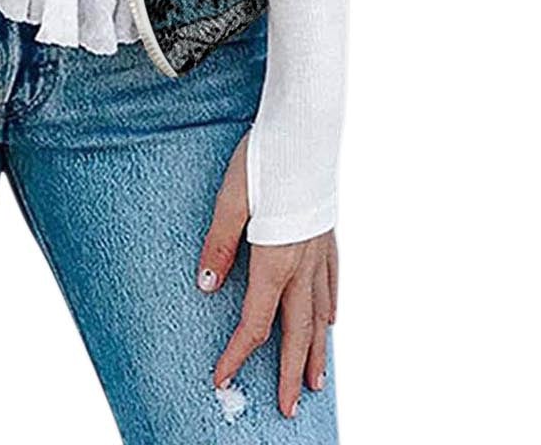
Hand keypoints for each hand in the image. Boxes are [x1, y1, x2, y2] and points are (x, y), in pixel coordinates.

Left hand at [199, 134, 337, 415]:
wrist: (305, 133)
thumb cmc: (264, 162)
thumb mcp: (229, 200)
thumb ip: (219, 246)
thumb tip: (207, 287)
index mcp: (275, 261)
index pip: (256, 324)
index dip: (238, 354)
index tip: (222, 378)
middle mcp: (303, 265)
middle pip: (297, 332)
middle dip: (289, 373)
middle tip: (287, 407)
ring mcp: (320, 252)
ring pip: (321, 314)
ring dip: (316, 351)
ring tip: (315, 381)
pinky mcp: (328, 235)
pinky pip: (333, 283)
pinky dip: (331, 308)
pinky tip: (331, 320)